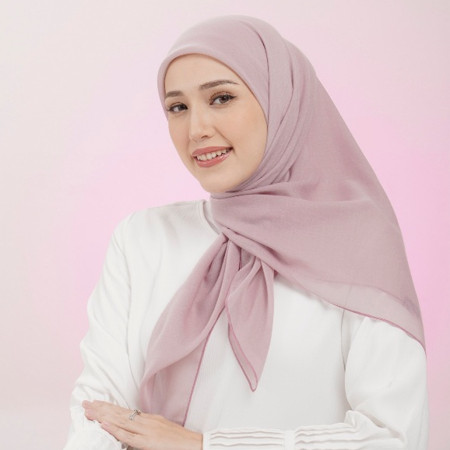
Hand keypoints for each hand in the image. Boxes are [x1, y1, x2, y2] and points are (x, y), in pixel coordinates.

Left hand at [82, 400, 201, 449]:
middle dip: (101, 408)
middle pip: (119, 413)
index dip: (109, 407)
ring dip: (102, 415)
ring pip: (120, 421)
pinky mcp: (148, 442)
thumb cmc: (180, 442)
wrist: (195, 445)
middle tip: (85, 402)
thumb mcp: (161, 432)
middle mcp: (146, 422)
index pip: (124, 411)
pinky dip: (114, 429)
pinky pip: (128, 435)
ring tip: (88, 410)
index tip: (96, 403)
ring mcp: (146, 431)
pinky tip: (103, 424)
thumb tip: (133, 433)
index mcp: (149, 419)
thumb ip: (147, 432)